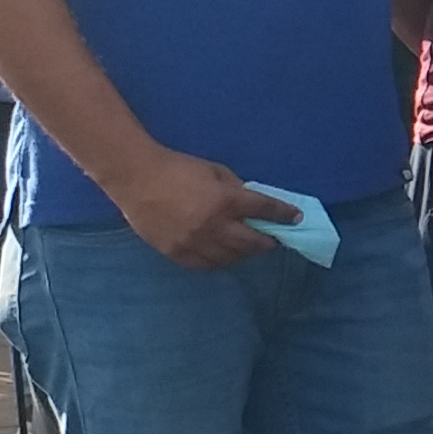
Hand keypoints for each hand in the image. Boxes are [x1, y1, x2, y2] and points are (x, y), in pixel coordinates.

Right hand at [108, 150, 299, 271]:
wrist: (137, 179)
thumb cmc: (178, 168)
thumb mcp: (215, 171)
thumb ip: (235, 189)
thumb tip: (250, 204)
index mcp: (226, 201)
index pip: (264, 210)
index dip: (283, 214)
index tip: (295, 218)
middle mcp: (214, 226)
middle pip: (251, 242)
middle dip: (266, 242)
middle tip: (271, 240)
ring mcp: (195, 243)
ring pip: (230, 258)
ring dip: (242, 253)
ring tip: (246, 247)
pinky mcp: (177, 254)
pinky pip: (205, 265)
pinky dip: (219, 261)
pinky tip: (222, 255)